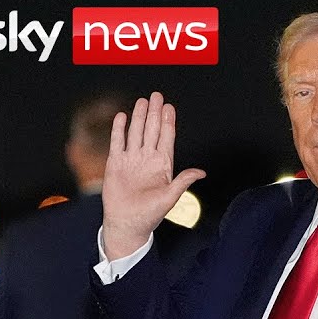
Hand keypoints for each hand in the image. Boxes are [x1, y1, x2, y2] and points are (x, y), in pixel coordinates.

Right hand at [100, 92, 205, 258]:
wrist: (127, 223)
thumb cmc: (150, 214)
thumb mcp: (170, 197)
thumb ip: (183, 181)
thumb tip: (201, 172)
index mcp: (162, 165)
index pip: (166, 138)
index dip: (168, 122)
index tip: (170, 108)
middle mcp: (148, 159)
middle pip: (152, 130)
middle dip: (155, 113)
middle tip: (157, 95)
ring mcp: (132, 160)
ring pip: (136, 133)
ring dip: (139, 117)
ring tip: (143, 101)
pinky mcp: (116, 163)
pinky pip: (118, 142)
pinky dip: (119, 129)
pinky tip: (122, 117)